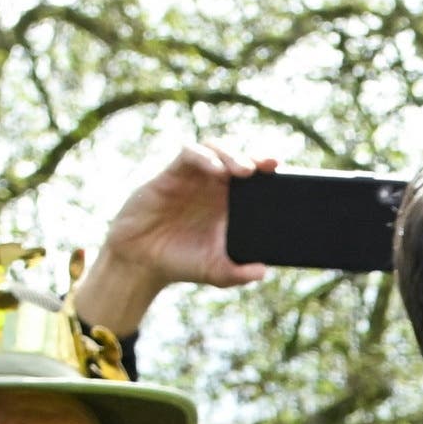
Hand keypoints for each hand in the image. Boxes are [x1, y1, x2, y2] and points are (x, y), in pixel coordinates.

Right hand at [75, 138, 272, 341]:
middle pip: (237, 158)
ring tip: (244, 171)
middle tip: (267, 166)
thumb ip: (239, 273)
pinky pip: (190, 154)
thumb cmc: (180, 263)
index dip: (266, 170)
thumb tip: (263, 271)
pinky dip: (205, 158)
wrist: (141, 262)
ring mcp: (192, 178)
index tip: (281, 171)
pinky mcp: (171, 174)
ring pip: (215, 149)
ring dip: (232, 154)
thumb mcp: (215, 272)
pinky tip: (217, 171)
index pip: (252, 178)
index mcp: (228, 203)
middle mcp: (212, 186)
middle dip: (253, 157)